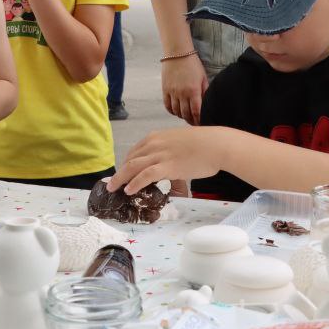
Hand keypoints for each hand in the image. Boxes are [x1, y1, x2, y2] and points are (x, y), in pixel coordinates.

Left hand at [108, 128, 227, 194]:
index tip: (122, 173)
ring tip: (113, 188)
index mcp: (156, 137)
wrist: (216, 145)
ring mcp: (160, 154)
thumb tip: (168, 166)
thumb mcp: (179, 143)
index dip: (126, 164)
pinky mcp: (167, 166)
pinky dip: (134, 183)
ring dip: (120, 179)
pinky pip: (145, 175)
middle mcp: (154, 143)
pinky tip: (128, 190)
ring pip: (133, 167)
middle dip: (120, 172)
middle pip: (130, 159)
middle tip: (113, 183)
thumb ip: (169, 152)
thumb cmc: (204, 144)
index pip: (135, 151)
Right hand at [161, 52, 208, 124]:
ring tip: (186, 117)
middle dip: (191, 121)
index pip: (196, 112)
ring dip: (182, 116)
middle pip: (186, 114)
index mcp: (194, 91)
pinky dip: (172, 111)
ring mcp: (172, 92)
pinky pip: (167, 106)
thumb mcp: (203, 78)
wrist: (177, 53)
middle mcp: (182, 93)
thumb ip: (205, 92)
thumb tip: (206, 105)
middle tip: (195, 123)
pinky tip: (176, 111)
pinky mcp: (165, 90)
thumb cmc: (193, 65)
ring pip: (176, 112)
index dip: (199, 120)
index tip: (202, 123)